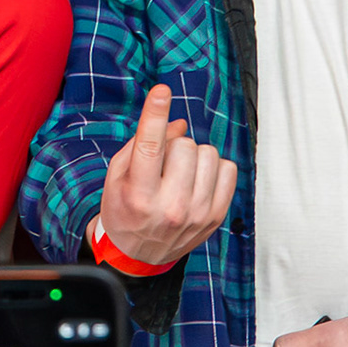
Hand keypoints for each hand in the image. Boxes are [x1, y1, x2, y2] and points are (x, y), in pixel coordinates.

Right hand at [94, 84, 237, 266]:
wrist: (137, 255)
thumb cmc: (124, 209)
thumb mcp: (118, 175)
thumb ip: (142, 144)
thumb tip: (177, 122)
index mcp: (138, 194)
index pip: (149, 146)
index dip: (154, 114)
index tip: (161, 91)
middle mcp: (169, 206)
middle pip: (184, 144)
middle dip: (174, 145)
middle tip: (164, 164)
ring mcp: (197, 213)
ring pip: (208, 154)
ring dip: (194, 156)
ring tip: (180, 173)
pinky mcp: (216, 217)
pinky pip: (229, 170)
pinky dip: (214, 169)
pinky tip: (198, 180)